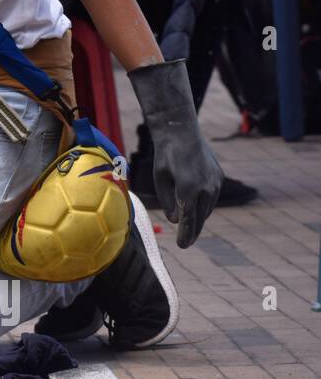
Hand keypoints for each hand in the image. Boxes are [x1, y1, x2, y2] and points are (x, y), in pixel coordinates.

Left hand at [128, 59, 223, 246]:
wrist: (182, 133)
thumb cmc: (166, 156)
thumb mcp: (160, 179)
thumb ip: (168, 201)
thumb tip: (175, 219)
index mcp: (189, 189)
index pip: (188, 219)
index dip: (185, 234)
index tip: (182, 246)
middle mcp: (206, 188)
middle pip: (199, 217)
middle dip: (192, 231)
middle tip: (185, 244)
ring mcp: (215, 183)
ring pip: (207, 208)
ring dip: (198, 218)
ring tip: (188, 228)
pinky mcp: (218, 177)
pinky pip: (211, 197)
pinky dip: (203, 205)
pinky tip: (195, 208)